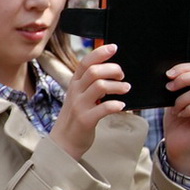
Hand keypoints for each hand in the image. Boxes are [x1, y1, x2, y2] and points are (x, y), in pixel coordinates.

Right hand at [49, 44, 129, 159]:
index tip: (113, 47)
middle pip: (94, 71)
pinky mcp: (85, 119)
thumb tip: (110, 71)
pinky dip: (115, 105)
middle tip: (122, 76)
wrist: (64, 142)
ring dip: (117, 86)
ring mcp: (79, 105)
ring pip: (99, 86)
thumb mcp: (80, 96)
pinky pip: (103, 108)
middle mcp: (75, 92)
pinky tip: (121, 106)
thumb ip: (90, 84)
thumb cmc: (76, 117)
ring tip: (125, 89)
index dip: (99, 53)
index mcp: (75, 84)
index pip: (85, 62)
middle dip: (112, 69)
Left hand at [160, 63, 189, 175]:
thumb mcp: (176, 98)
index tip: (168, 74)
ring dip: (181, 100)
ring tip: (176, 109)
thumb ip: (179, 85)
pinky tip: (181, 115)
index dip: (184, 68)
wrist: (177, 144)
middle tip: (169, 88)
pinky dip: (185, 110)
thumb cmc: (177, 120)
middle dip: (183, 79)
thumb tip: (171, 73)